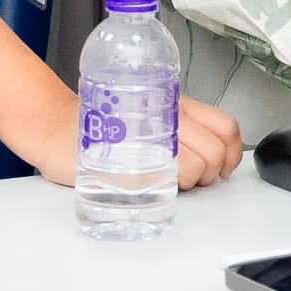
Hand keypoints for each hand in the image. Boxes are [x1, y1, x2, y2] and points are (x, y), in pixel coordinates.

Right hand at [28, 92, 241, 189]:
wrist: (59, 130)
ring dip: (191, 179)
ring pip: (197, 165)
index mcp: (176, 104)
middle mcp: (169, 116)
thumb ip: (173, 123)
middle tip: (192, 175)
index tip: (223, 165)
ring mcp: (152, 140)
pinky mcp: (135, 165)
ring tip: (172, 178)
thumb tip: (207, 150)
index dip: (232, 151)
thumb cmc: (100, 123)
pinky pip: (169, 179)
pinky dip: (170, 185)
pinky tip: (156, 182)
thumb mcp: (143, 111)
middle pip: (215, 149)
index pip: (225, 126)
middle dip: (211, 170)